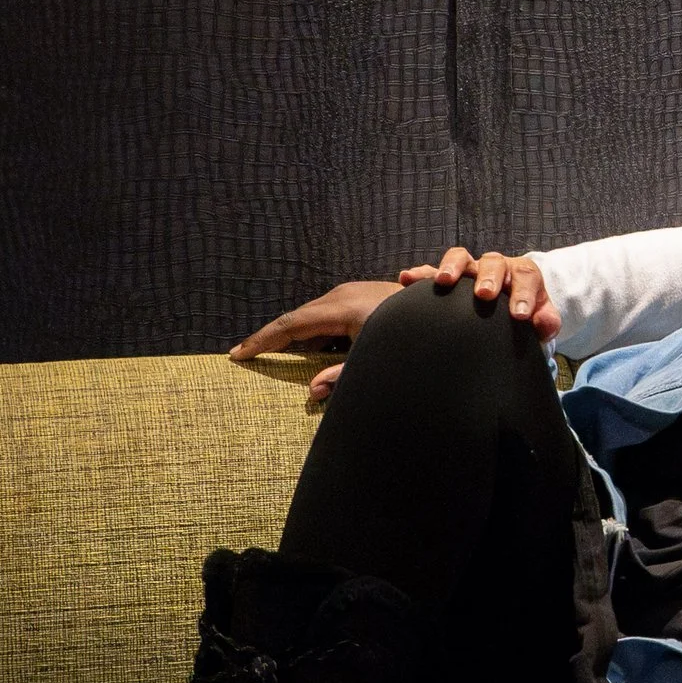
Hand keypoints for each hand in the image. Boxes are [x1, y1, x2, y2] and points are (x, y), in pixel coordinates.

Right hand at [228, 279, 400, 412]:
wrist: (442, 310)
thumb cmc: (412, 338)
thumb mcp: (376, 361)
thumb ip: (343, 376)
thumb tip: (312, 391)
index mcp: (342, 309)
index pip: (290, 324)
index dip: (262, 340)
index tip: (239, 354)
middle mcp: (343, 294)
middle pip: (297, 318)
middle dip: (271, 338)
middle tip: (245, 356)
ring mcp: (352, 291)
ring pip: (312, 315)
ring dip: (293, 336)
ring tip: (269, 355)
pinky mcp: (360, 295)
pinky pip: (327, 314)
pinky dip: (313, 332)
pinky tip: (308, 350)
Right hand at [393, 246, 561, 343]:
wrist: (505, 312)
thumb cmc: (524, 316)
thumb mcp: (539, 321)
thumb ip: (546, 322)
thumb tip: (543, 323)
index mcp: (521, 275)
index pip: (525, 276)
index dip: (523, 293)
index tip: (519, 315)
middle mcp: (495, 267)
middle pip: (493, 262)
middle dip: (489, 277)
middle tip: (485, 295)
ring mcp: (470, 270)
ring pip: (461, 257)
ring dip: (452, 266)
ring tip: (444, 281)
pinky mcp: (448, 277)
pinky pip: (431, 272)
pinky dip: (420, 274)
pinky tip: (406, 279)